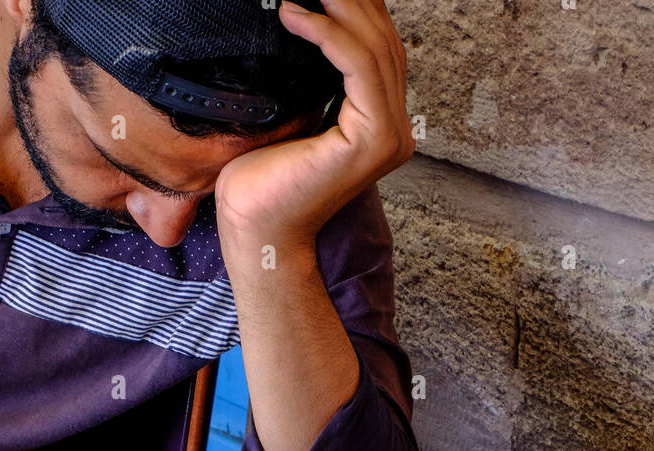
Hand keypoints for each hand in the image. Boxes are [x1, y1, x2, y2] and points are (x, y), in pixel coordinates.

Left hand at [214, 0, 413, 246]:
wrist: (258, 227)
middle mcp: (396, 130)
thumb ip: (314, 76)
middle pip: (383, 40)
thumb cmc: (263, 179)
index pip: (377, 47)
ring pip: (375, 47)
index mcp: (380, 124)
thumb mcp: (293, 111)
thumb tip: (307, 17)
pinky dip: (326, 33)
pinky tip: (293, 14)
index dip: (356, 6)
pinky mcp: (374, 140)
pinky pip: (359, 66)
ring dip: (339, 6)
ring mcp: (391, 137)